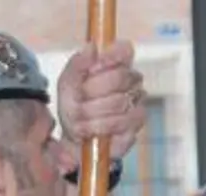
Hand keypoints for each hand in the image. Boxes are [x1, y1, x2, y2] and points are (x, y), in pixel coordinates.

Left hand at [57, 40, 145, 162]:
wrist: (76, 138)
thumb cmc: (74, 107)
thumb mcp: (67, 83)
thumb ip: (78, 64)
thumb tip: (91, 47)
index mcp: (115, 64)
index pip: (125, 50)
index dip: (111, 57)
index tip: (93, 67)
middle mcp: (131, 81)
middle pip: (118, 77)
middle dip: (92, 91)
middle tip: (77, 102)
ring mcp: (137, 102)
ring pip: (118, 102)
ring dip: (92, 113)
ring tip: (80, 120)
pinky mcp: (137, 125)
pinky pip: (121, 122)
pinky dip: (99, 127)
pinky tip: (91, 130)